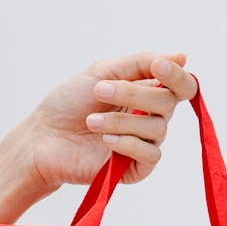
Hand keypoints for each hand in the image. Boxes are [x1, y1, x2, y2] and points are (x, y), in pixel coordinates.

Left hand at [26, 51, 198, 192]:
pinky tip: (105, 141)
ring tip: (91, 122)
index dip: (177, 76)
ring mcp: (144, 143)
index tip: (158, 66)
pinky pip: (150, 155)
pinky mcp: (135, 168)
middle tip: (99, 91)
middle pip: (168, 103)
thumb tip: (184, 56)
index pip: (181, 85)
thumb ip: (141, 63)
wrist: (43, 137)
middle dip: (134, 94)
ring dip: (121, 121)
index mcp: (147, 92)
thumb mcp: (103, 72)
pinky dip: (128, 144)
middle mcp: (151, 118)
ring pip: (157, 128)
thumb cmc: (70, 103)